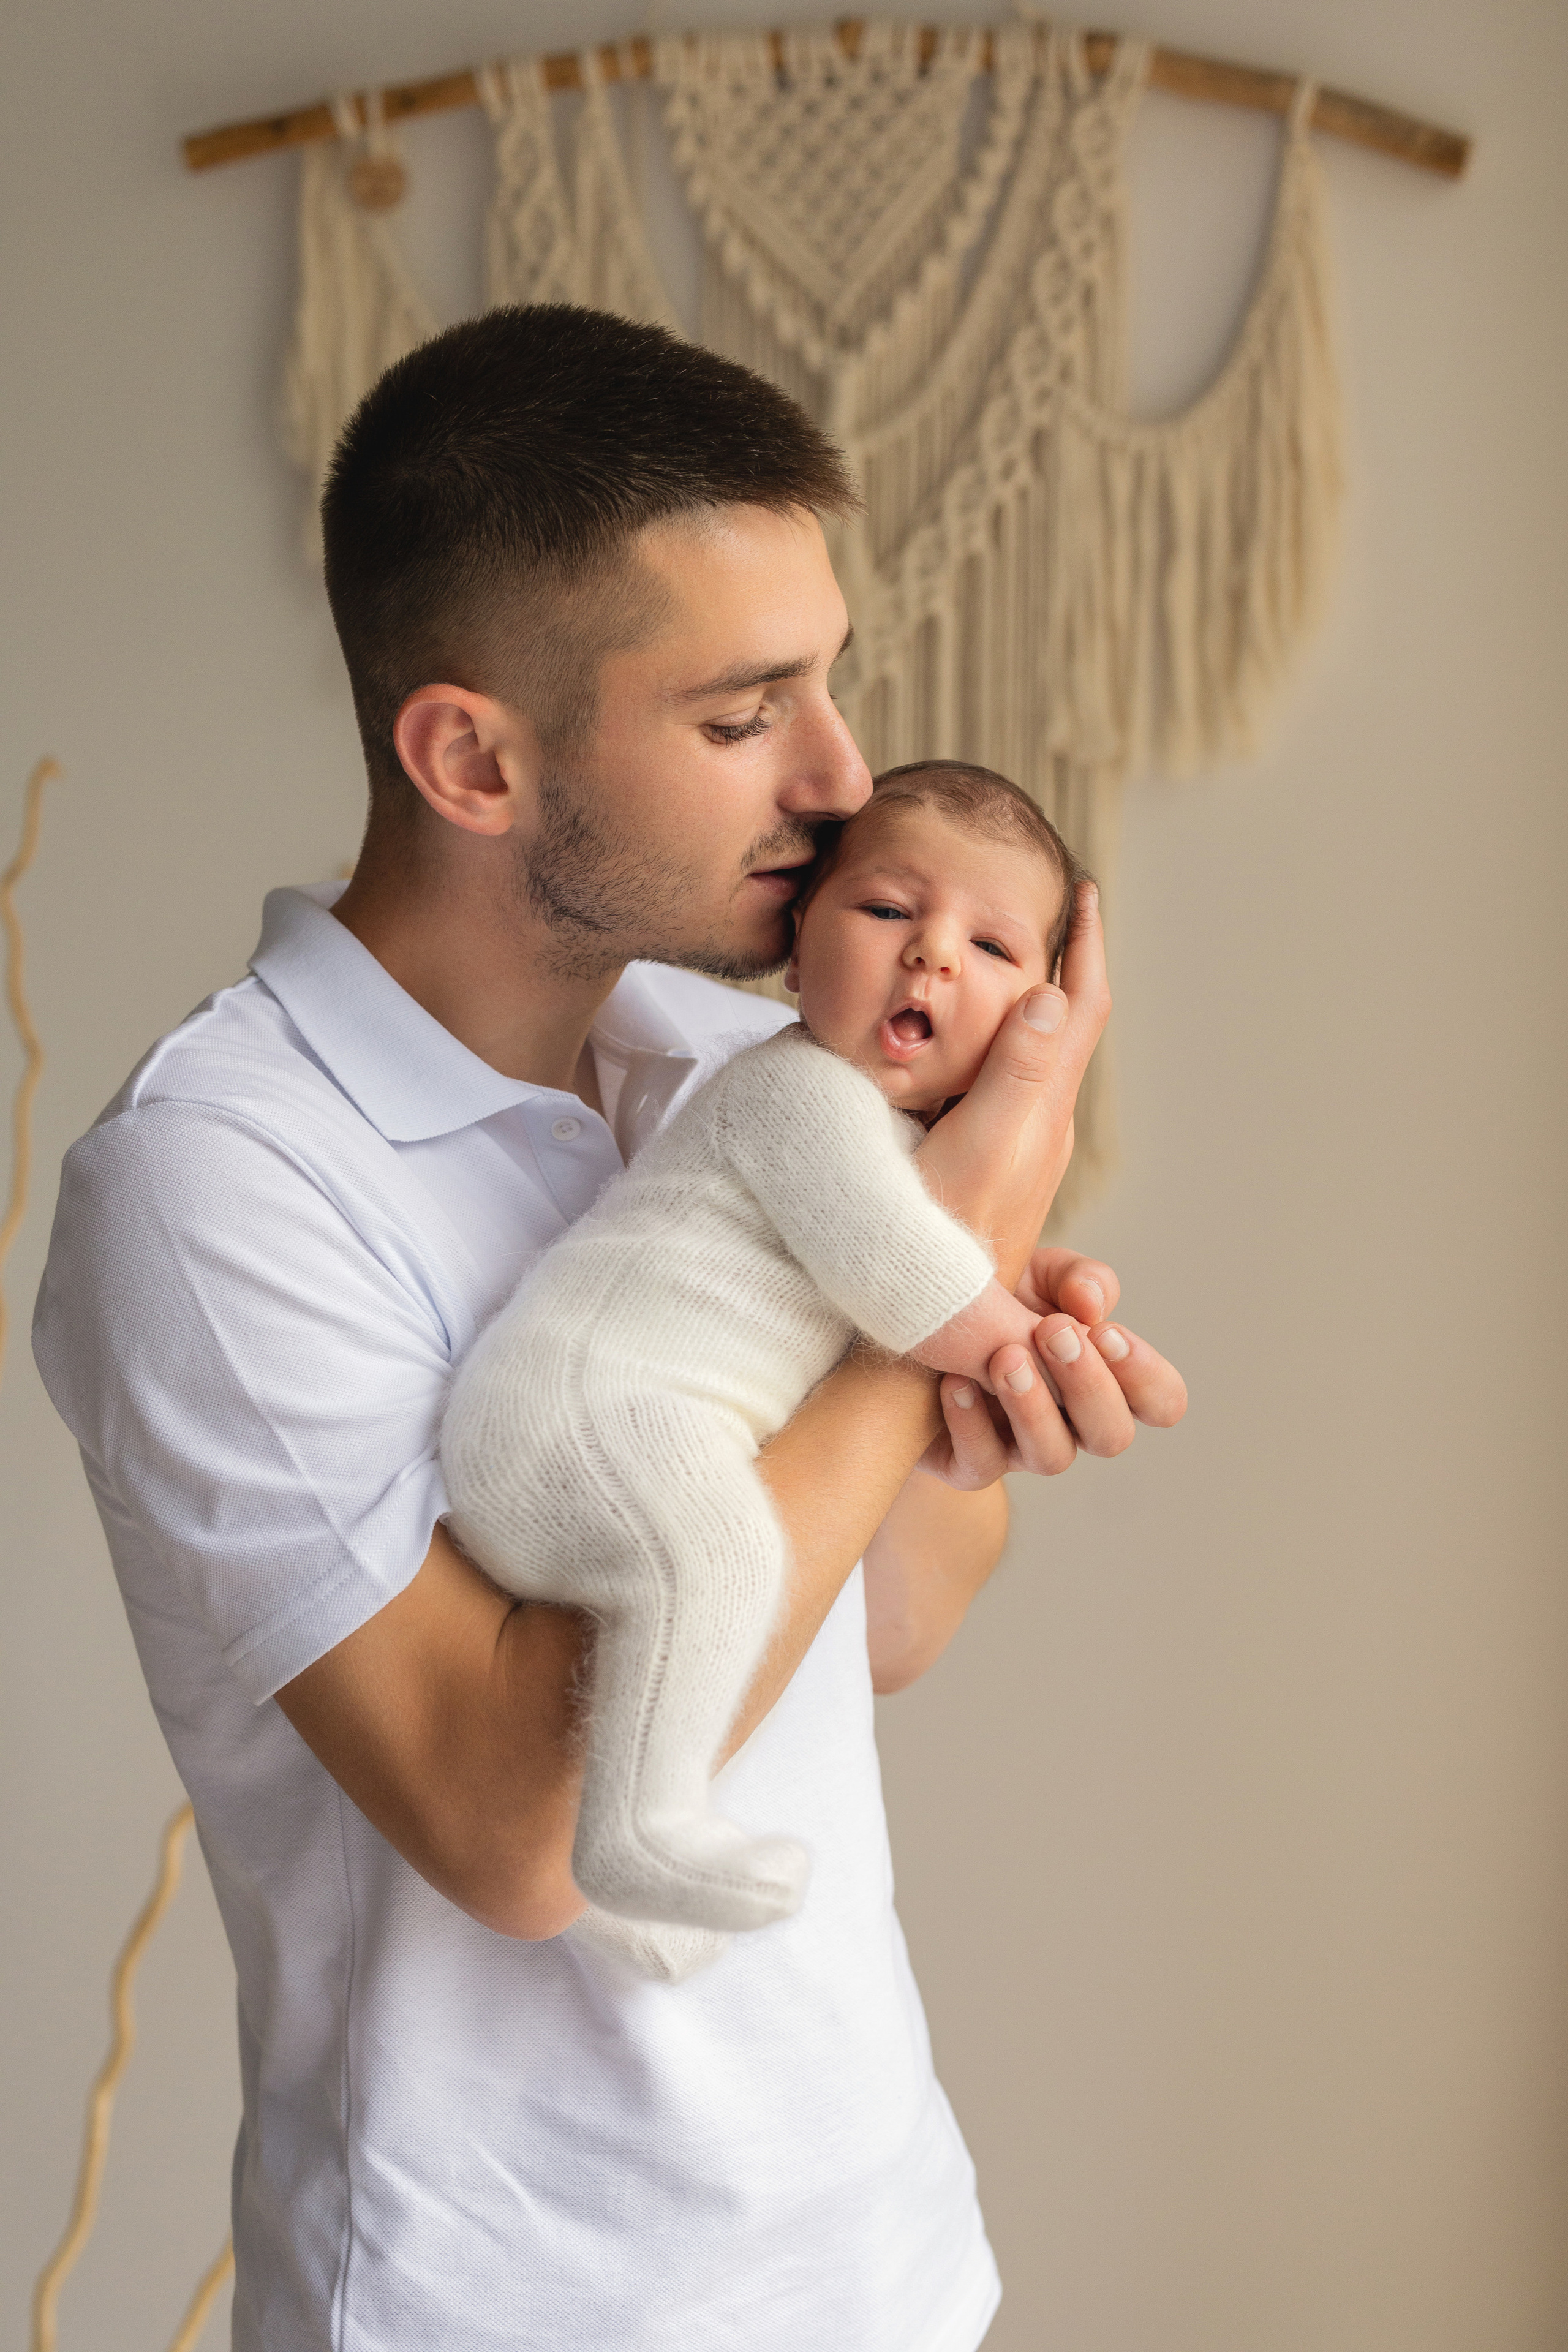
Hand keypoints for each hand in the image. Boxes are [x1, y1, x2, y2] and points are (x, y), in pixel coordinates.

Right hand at [916, 882, 1109, 1287]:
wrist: (932, 1314)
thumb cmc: (948, 1234)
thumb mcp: (983, 1145)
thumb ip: (1017, 1071)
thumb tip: (1049, 992)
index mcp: (1044, 1107)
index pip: (1080, 1007)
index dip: (1086, 945)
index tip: (1084, 890)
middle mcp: (1040, 1122)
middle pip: (1069, 1024)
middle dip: (1069, 961)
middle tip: (1060, 909)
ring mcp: (1016, 1145)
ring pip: (1039, 1052)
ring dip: (1038, 998)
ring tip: (1026, 954)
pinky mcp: (987, 1163)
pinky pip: (1007, 1079)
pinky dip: (1003, 1036)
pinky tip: (977, 1036)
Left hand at [920, 1249, 1186, 1487]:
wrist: (918, 1329)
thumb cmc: (998, 1300)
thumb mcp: (1040, 1273)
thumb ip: (1078, 1278)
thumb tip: (1092, 1305)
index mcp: (1104, 1380)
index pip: (1161, 1401)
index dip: (1146, 1376)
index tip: (1104, 1331)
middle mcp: (1072, 1423)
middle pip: (1112, 1435)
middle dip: (1090, 1385)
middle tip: (1053, 1331)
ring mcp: (1021, 1449)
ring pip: (1053, 1457)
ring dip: (1034, 1407)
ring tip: (1005, 1358)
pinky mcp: (968, 1464)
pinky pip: (981, 1464)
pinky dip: (970, 1423)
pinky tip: (955, 1382)